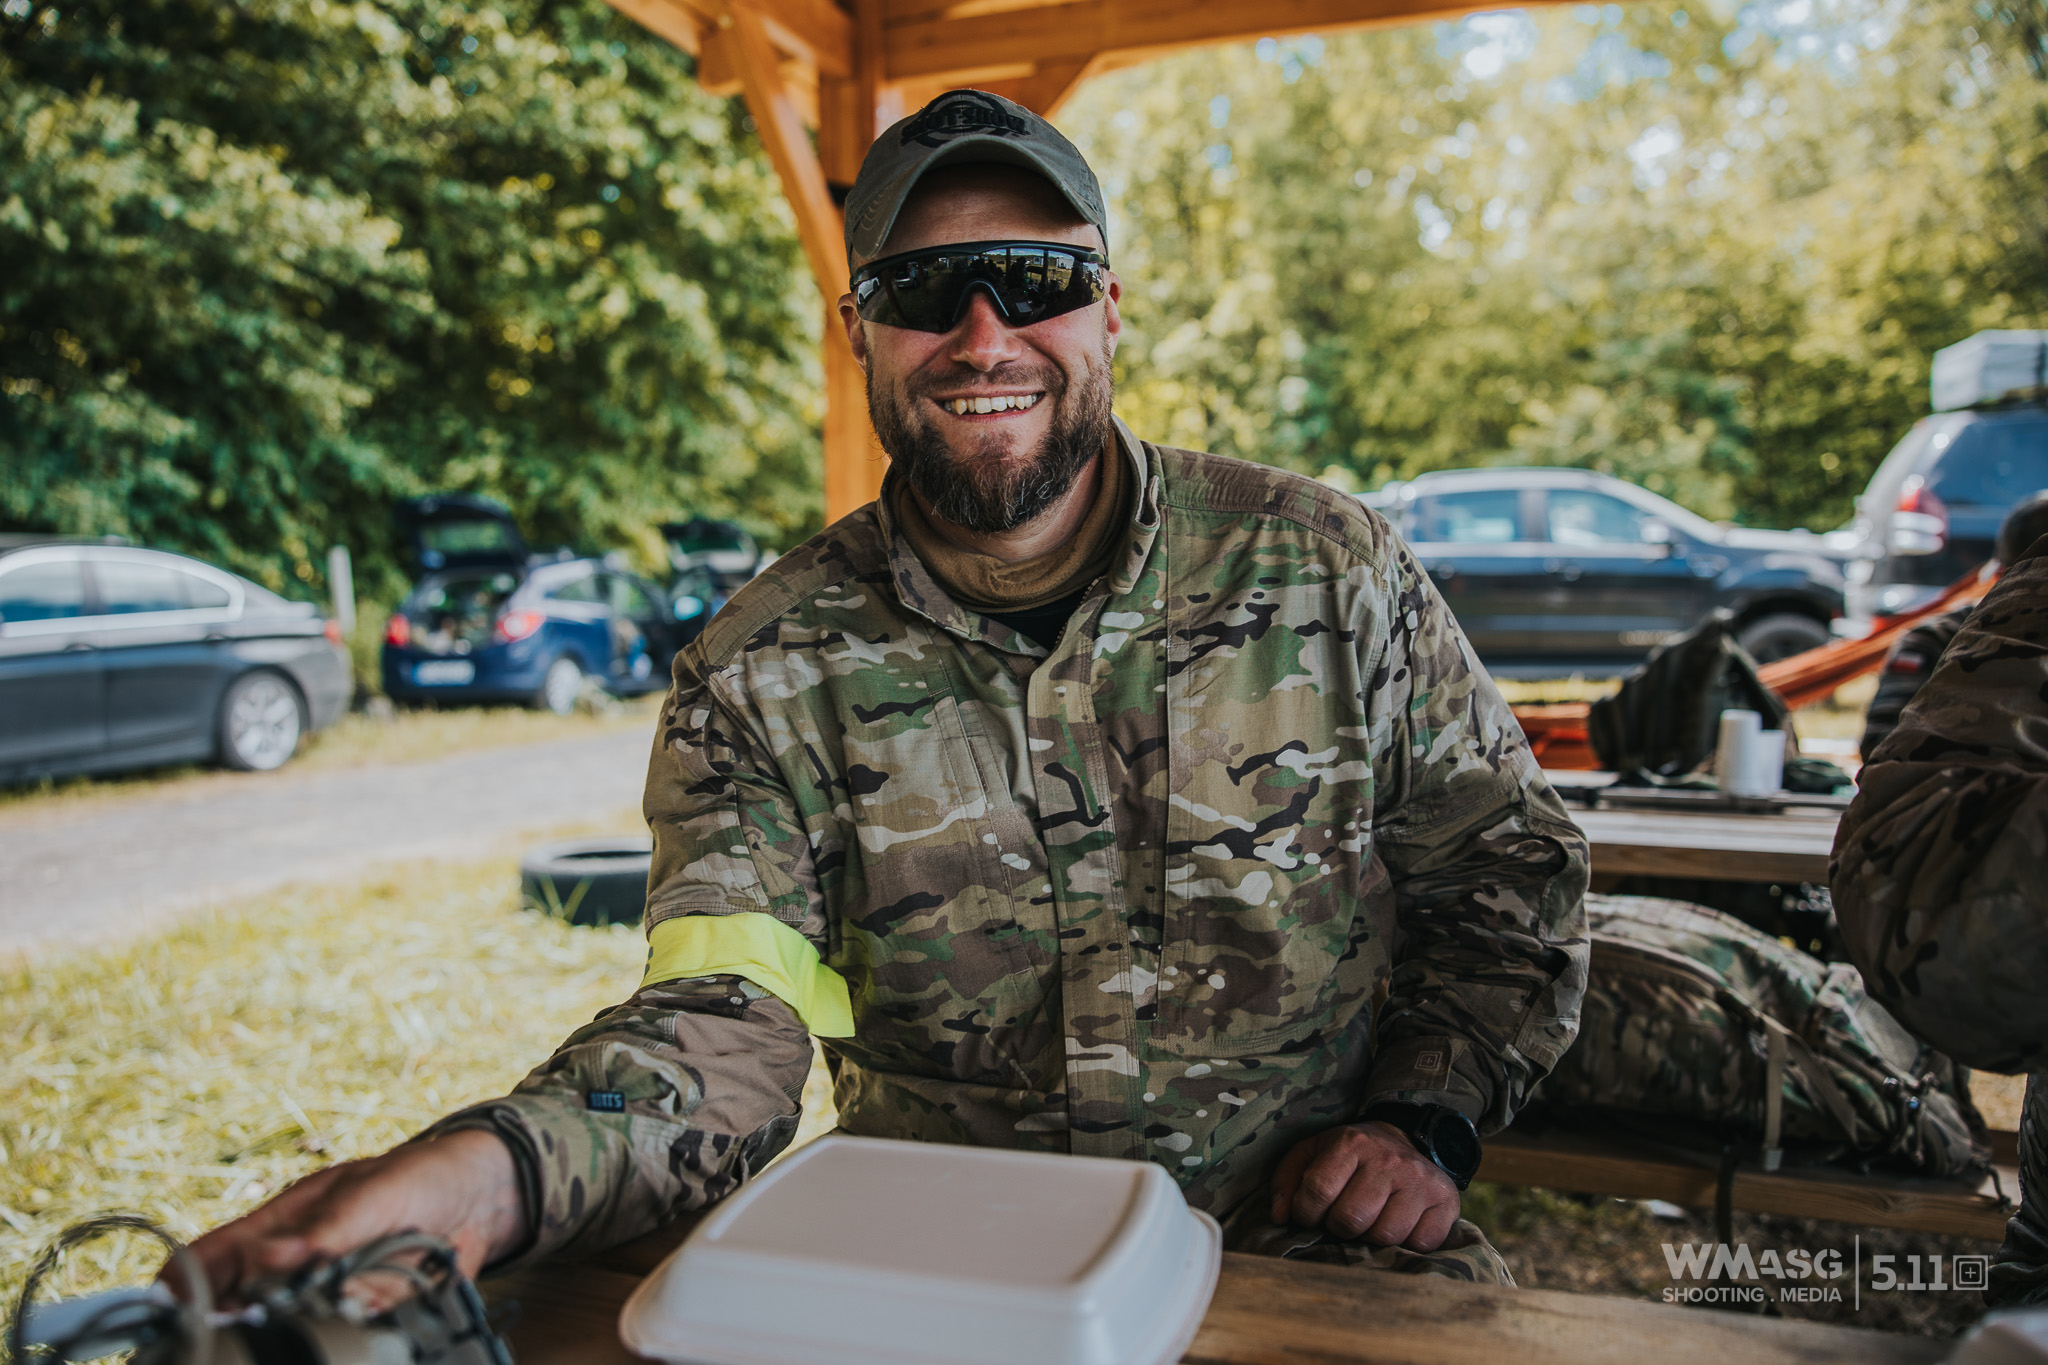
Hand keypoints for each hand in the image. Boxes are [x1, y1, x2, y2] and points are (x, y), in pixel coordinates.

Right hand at [180, 1129, 525, 1307]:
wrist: (487, 1196)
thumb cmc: (420, 1178)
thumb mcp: (373, 1194)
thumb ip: (327, 1230)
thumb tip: (268, 1258)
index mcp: (282, 1226)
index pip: (212, 1258)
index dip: (180, 1288)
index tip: (172, 1319)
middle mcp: (296, 1266)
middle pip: (240, 1308)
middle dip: (234, 1326)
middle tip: (244, 1338)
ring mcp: (328, 1295)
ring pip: (288, 1330)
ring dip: (293, 1334)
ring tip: (302, 1330)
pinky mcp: (365, 1317)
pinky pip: (346, 1336)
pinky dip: (350, 1339)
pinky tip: (363, 1325)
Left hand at [1268, 1121, 1460, 1250]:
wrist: (1405, 1140)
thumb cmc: (1350, 1156)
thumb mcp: (1312, 1153)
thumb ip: (1287, 1181)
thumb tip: (1279, 1217)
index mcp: (1352, 1143)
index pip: (1319, 1190)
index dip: (1306, 1212)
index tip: (1308, 1215)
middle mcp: (1389, 1159)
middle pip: (1352, 1219)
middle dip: (1338, 1228)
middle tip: (1342, 1219)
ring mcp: (1421, 1181)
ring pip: (1385, 1236)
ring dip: (1370, 1238)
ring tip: (1369, 1222)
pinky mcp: (1446, 1201)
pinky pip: (1421, 1243)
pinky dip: (1406, 1245)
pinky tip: (1398, 1226)